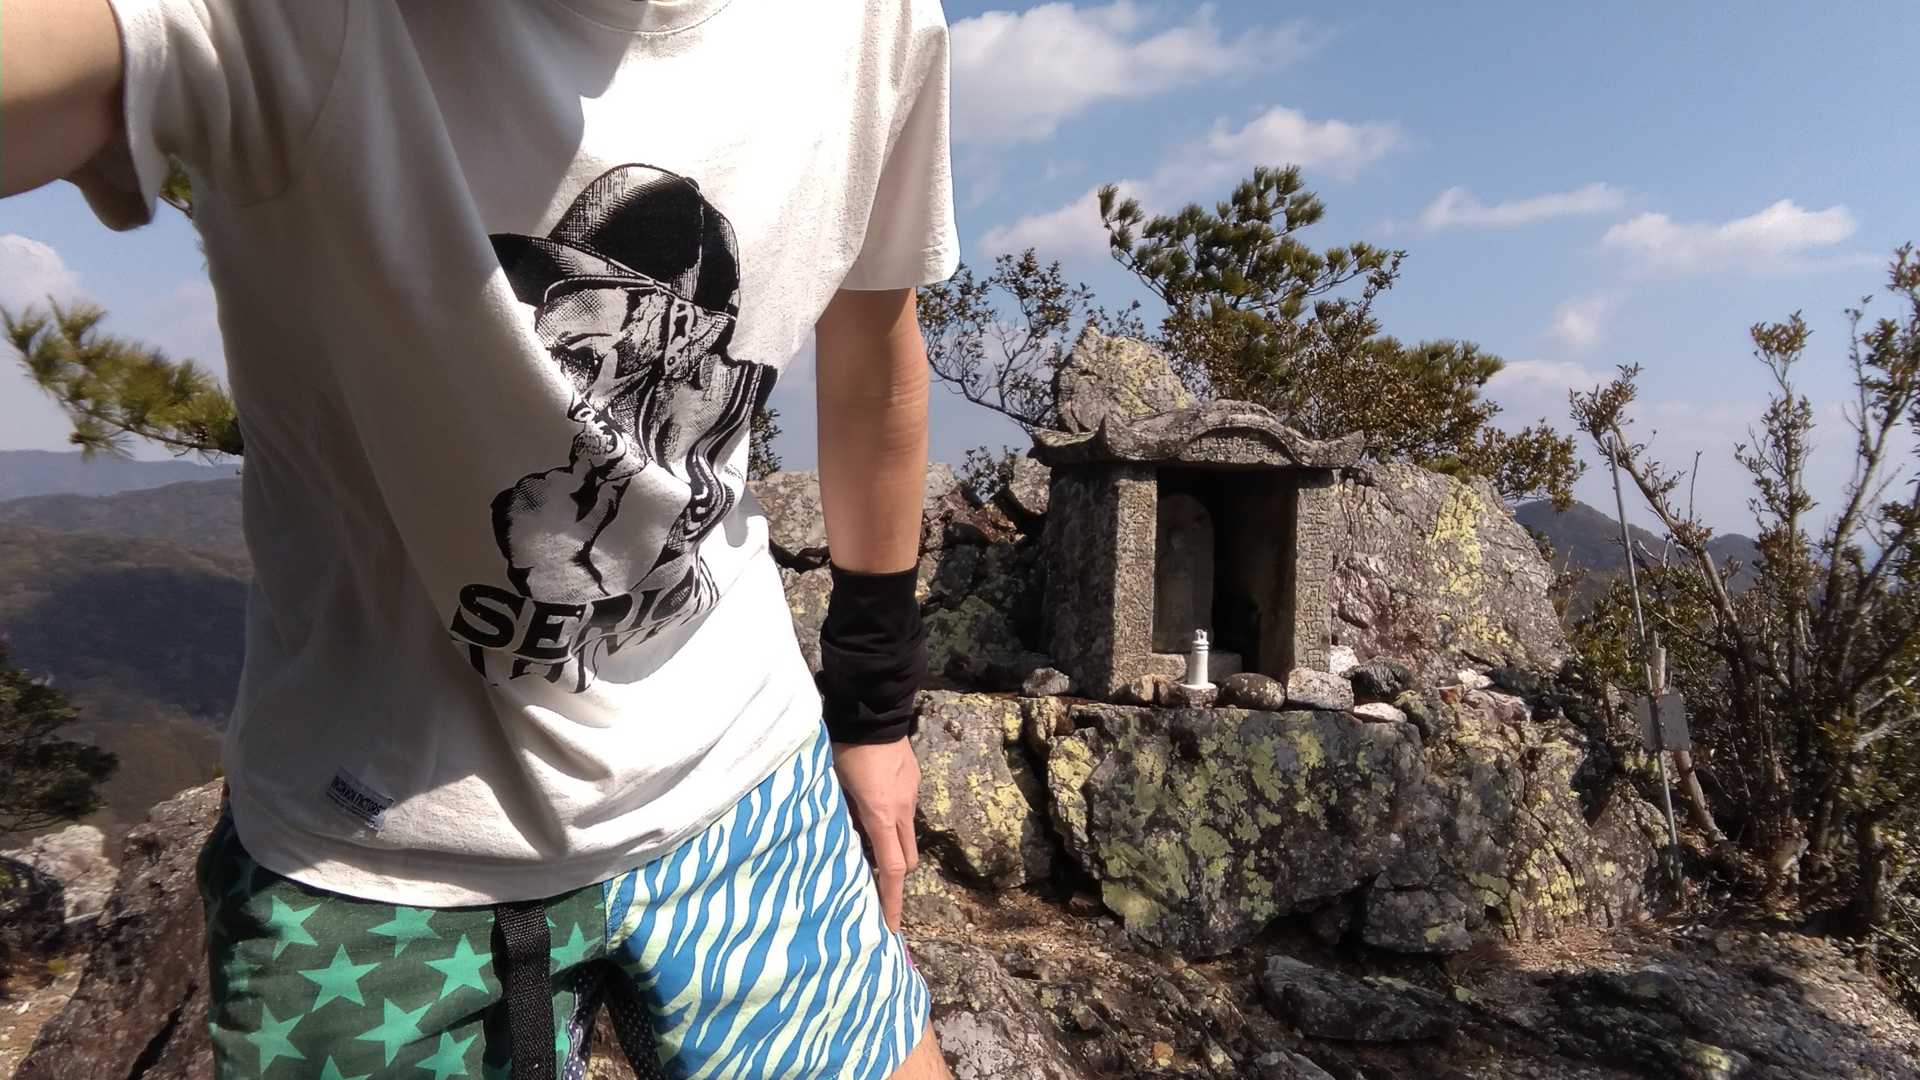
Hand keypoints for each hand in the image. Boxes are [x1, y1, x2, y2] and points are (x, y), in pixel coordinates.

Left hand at [832, 737, 920, 931]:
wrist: (873, 710)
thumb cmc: (845, 749)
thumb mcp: (833, 786)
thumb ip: (838, 816)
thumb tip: (836, 842)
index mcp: (881, 815)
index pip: (893, 868)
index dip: (892, 900)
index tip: (892, 926)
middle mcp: (902, 810)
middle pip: (907, 858)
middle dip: (895, 879)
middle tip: (874, 890)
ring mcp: (910, 794)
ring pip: (906, 835)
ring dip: (892, 848)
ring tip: (866, 850)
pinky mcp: (912, 779)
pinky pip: (904, 812)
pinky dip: (891, 823)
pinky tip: (870, 811)